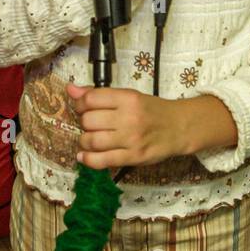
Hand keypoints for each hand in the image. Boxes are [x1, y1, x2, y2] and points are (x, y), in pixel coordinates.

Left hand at [68, 84, 186, 168]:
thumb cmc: (152, 110)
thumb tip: (70, 90)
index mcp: (128, 98)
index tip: (82, 107)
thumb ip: (99, 94)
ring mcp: (131, 139)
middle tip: (91, 124)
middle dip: (84, 123)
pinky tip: (84, 156)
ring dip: (84, 141)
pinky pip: (103, 161)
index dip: (80, 103)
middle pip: (89, 121)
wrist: (179, 127)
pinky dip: (88, 159)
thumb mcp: (129, 96)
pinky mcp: (133, 158)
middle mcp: (129, 118)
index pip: (91, 99)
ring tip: (89, 139)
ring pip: (92, 141)